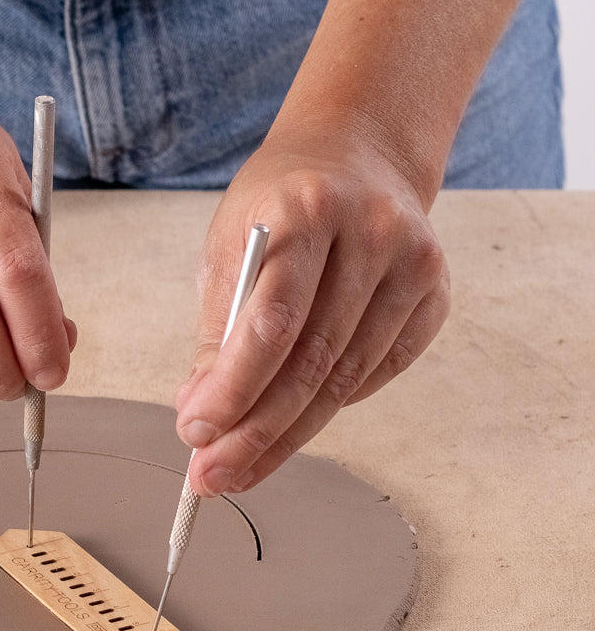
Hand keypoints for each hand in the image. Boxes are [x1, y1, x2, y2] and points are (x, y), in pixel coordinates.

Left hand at [175, 127, 448, 495]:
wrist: (357, 154)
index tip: (195, 434)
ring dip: (287, 435)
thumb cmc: (281, 202)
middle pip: (312, 363)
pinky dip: (330, 406)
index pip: (270, 322)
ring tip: (239, 467)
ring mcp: (413, 265)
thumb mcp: (230, 243)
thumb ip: (218, 328)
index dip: (233, 389)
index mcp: (306, 211)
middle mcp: (371, 234)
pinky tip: (292, 426)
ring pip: (346, 379)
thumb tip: (201, 413)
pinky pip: (377, 373)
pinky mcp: (434, 295)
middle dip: (255, 433)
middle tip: (211, 476)